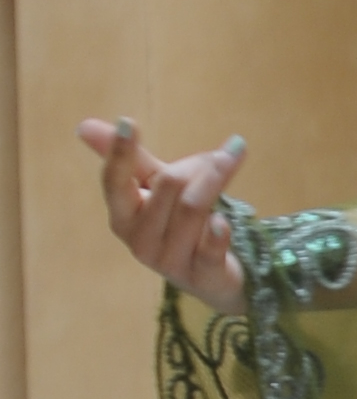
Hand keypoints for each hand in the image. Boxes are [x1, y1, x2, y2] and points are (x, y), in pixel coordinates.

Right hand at [82, 118, 246, 311]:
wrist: (211, 276)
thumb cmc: (177, 223)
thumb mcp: (154, 188)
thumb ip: (130, 159)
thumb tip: (84, 125)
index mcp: (123, 215)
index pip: (115, 181)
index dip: (120, 153)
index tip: (128, 123)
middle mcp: (139, 241)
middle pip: (169, 184)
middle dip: (199, 164)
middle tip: (221, 156)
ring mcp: (169, 262)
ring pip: (193, 208)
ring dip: (217, 179)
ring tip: (231, 162)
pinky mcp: (202, 276)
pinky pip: (209, 249)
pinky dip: (218, 232)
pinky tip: (223, 221)